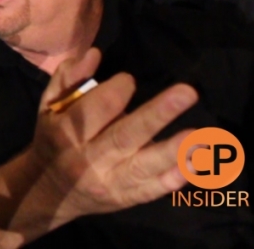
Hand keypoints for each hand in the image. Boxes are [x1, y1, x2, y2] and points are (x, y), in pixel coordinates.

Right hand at [24, 48, 197, 226]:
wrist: (49, 192)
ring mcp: (108, 182)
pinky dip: (175, 178)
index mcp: (66, 132)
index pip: (97, 107)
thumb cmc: (52, 139)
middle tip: (187, 92)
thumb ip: (68, 78)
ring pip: (143, 166)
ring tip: (204, 136)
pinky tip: (197, 164)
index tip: (128, 81)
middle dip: (157, 114)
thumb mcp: (49, 106)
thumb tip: (95, 54)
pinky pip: (152, 189)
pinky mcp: (125, 198)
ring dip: (175, 150)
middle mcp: (87, 159)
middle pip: (125, 135)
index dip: (118, 89)